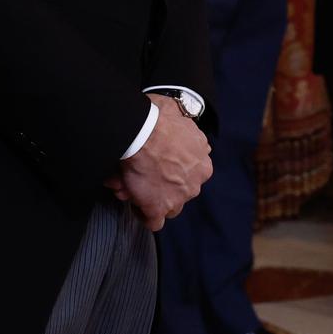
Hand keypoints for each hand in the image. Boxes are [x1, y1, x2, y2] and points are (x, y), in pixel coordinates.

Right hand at [114, 95, 211, 230]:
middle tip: (141, 176)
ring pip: (169, 207)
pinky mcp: (158, 208)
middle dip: (161, 186)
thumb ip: (182, 120)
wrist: (140, 132)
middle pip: (180, 191)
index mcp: (202, 162)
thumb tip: (177, 115)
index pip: (191, 173)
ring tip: (130, 187)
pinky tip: (133, 205)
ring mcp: (178, 198)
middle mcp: (195, 182)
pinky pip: (153, 222)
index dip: (172, 170)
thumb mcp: (177, 111)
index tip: (157, 164)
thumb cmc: (156, 117)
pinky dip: (143, 215)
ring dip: (152, 199)